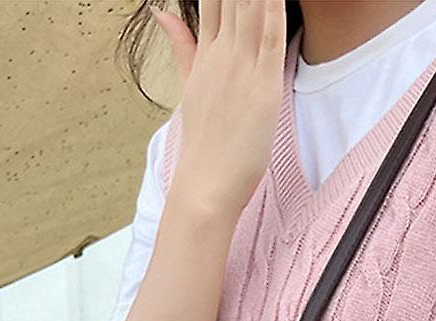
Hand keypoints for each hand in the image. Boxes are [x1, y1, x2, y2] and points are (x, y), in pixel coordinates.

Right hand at [150, 0, 286, 214]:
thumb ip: (182, 46)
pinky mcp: (263, 88)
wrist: (206, 187)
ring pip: (251, 7)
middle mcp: (222, 55)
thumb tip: (162, 10)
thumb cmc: (206, 146)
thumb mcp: (191, 89)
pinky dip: (272, 8)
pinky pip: (270, 37)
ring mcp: (241, 70)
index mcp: (206, 54)